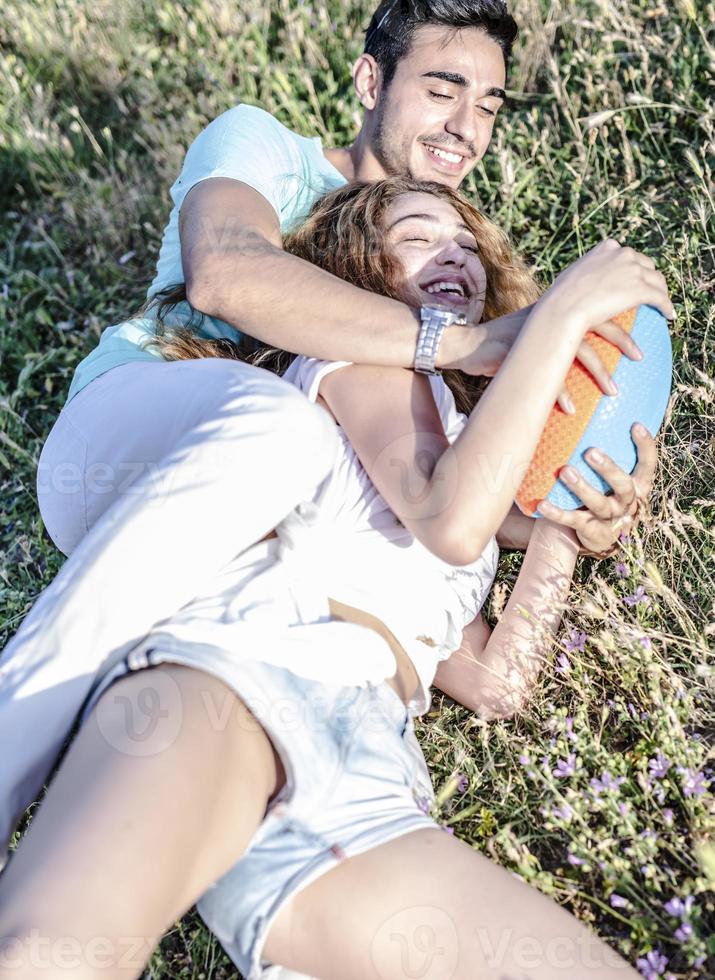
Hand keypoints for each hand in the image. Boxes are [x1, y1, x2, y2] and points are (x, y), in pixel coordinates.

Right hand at [448, 303, 646, 412]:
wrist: (462, 345)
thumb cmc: (499, 348)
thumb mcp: (533, 340)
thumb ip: (558, 342)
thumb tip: (585, 359)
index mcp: (555, 314)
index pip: (598, 311)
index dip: (621, 325)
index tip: (640, 344)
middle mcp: (549, 320)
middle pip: (597, 324)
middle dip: (622, 341)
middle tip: (640, 358)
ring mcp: (535, 336)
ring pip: (578, 350)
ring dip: (599, 373)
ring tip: (613, 393)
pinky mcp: (518, 353)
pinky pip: (547, 375)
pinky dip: (561, 393)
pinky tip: (571, 409)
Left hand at [535, 423, 656, 555]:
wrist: (602, 537)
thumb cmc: (607, 494)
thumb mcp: (617, 478)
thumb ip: (613, 454)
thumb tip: (593, 413)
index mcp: (638, 485)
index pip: (648, 465)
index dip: (645, 446)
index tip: (635, 424)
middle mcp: (627, 502)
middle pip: (623, 485)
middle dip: (608, 469)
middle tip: (591, 452)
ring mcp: (610, 518)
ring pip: (599, 503)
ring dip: (582, 488)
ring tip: (565, 471)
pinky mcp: (591, 530)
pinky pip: (573, 520)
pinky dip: (557, 513)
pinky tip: (542, 504)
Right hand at [539, 238, 674, 332]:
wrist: (563, 307)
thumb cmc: (560, 297)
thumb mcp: (570, 276)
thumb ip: (582, 272)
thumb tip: (580, 277)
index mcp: (607, 248)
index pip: (628, 255)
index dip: (634, 267)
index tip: (636, 278)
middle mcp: (623, 254)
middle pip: (646, 265)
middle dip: (650, 278)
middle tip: (652, 292)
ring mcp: (633, 270)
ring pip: (657, 281)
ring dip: (661, 293)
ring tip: (663, 305)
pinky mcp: (640, 289)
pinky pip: (660, 298)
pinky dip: (667, 306)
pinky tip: (669, 315)